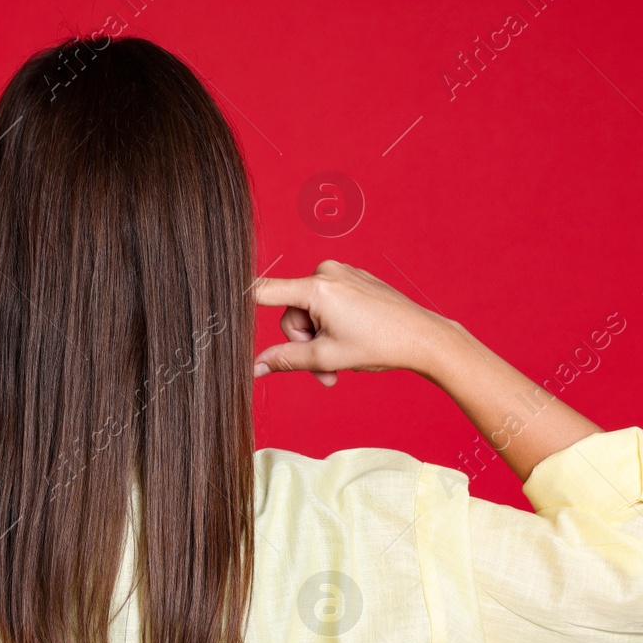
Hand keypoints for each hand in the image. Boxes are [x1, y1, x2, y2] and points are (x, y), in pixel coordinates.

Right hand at [252, 260, 457, 386]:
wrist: (423, 336)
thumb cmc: (380, 345)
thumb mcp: (327, 358)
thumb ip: (286, 360)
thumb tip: (255, 368)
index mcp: (317, 289)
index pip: (265, 291)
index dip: (241, 298)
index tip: (219, 295)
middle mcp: (327, 273)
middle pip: (291, 314)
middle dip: (304, 344)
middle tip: (327, 370)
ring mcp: (342, 273)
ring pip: (309, 312)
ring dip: (319, 339)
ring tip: (342, 360)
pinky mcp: (353, 278)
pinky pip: (327, 302)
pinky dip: (332, 324)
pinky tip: (353, 338)